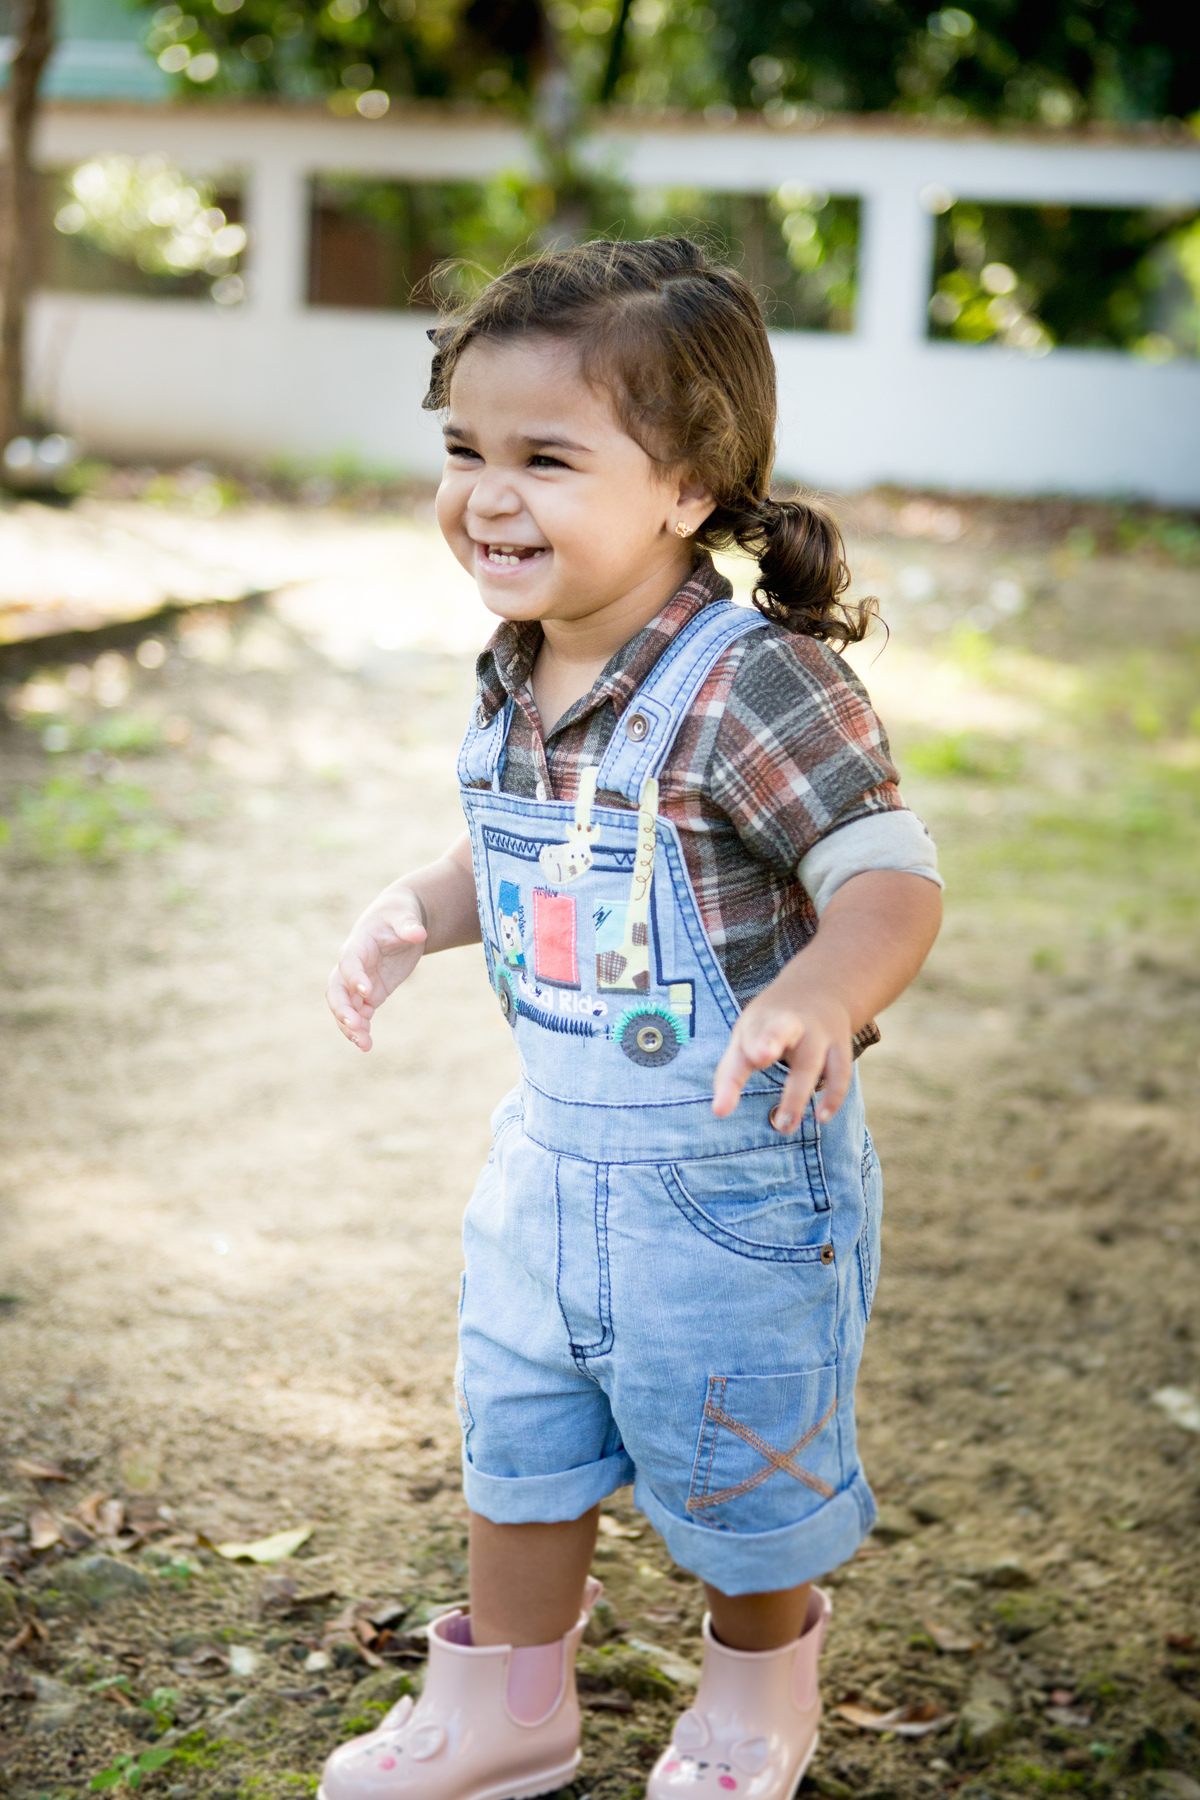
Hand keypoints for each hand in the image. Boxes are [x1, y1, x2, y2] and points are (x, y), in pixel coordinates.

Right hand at [326, 889, 427, 1052]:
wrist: (398, 922)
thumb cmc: (399, 914)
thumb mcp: (405, 914)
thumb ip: (409, 924)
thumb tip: (420, 934)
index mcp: (358, 944)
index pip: (349, 962)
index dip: (354, 977)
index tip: (367, 992)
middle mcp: (352, 966)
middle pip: (336, 989)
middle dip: (342, 1008)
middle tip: (355, 1025)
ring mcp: (358, 982)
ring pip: (345, 1007)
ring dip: (350, 1026)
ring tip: (364, 1045)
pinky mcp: (369, 994)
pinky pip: (359, 1014)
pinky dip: (360, 1029)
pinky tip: (366, 1044)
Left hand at [712, 974, 852, 1130]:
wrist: (822, 985)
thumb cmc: (772, 1023)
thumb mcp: (747, 1034)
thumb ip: (732, 1071)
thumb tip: (719, 1111)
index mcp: (760, 1021)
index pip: (744, 1044)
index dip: (732, 1075)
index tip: (720, 1110)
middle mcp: (789, 1023)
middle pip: (780, 1030)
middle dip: (769, 1042)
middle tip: (760, 1058)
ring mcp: (818, 1033)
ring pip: (810, 1061)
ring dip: (797, 1095)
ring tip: (784, 1126)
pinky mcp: (840, 1045)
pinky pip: (840, 1072)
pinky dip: (833, 1095)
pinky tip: (822, 1117)